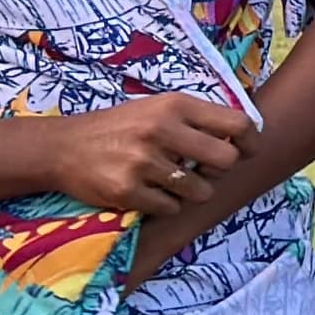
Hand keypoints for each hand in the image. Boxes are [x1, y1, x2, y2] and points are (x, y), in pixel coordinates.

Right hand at [47, 95, 252, 219]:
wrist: (63, 147)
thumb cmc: (120, 126)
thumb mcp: (158, 107)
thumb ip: (197, 118)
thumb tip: (246, 135)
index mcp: (175, 105)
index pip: (237, 123)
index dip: (250, 141)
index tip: (247, 151)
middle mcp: (161, 130)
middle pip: (226, 160)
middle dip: (220, 170)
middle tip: (204, 170)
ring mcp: (143, 162)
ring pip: (200, 190)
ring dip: (192, 192)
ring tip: (171, 182)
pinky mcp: (126, 191)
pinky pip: (170, 208)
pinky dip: (165, 205)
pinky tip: (150, 192)